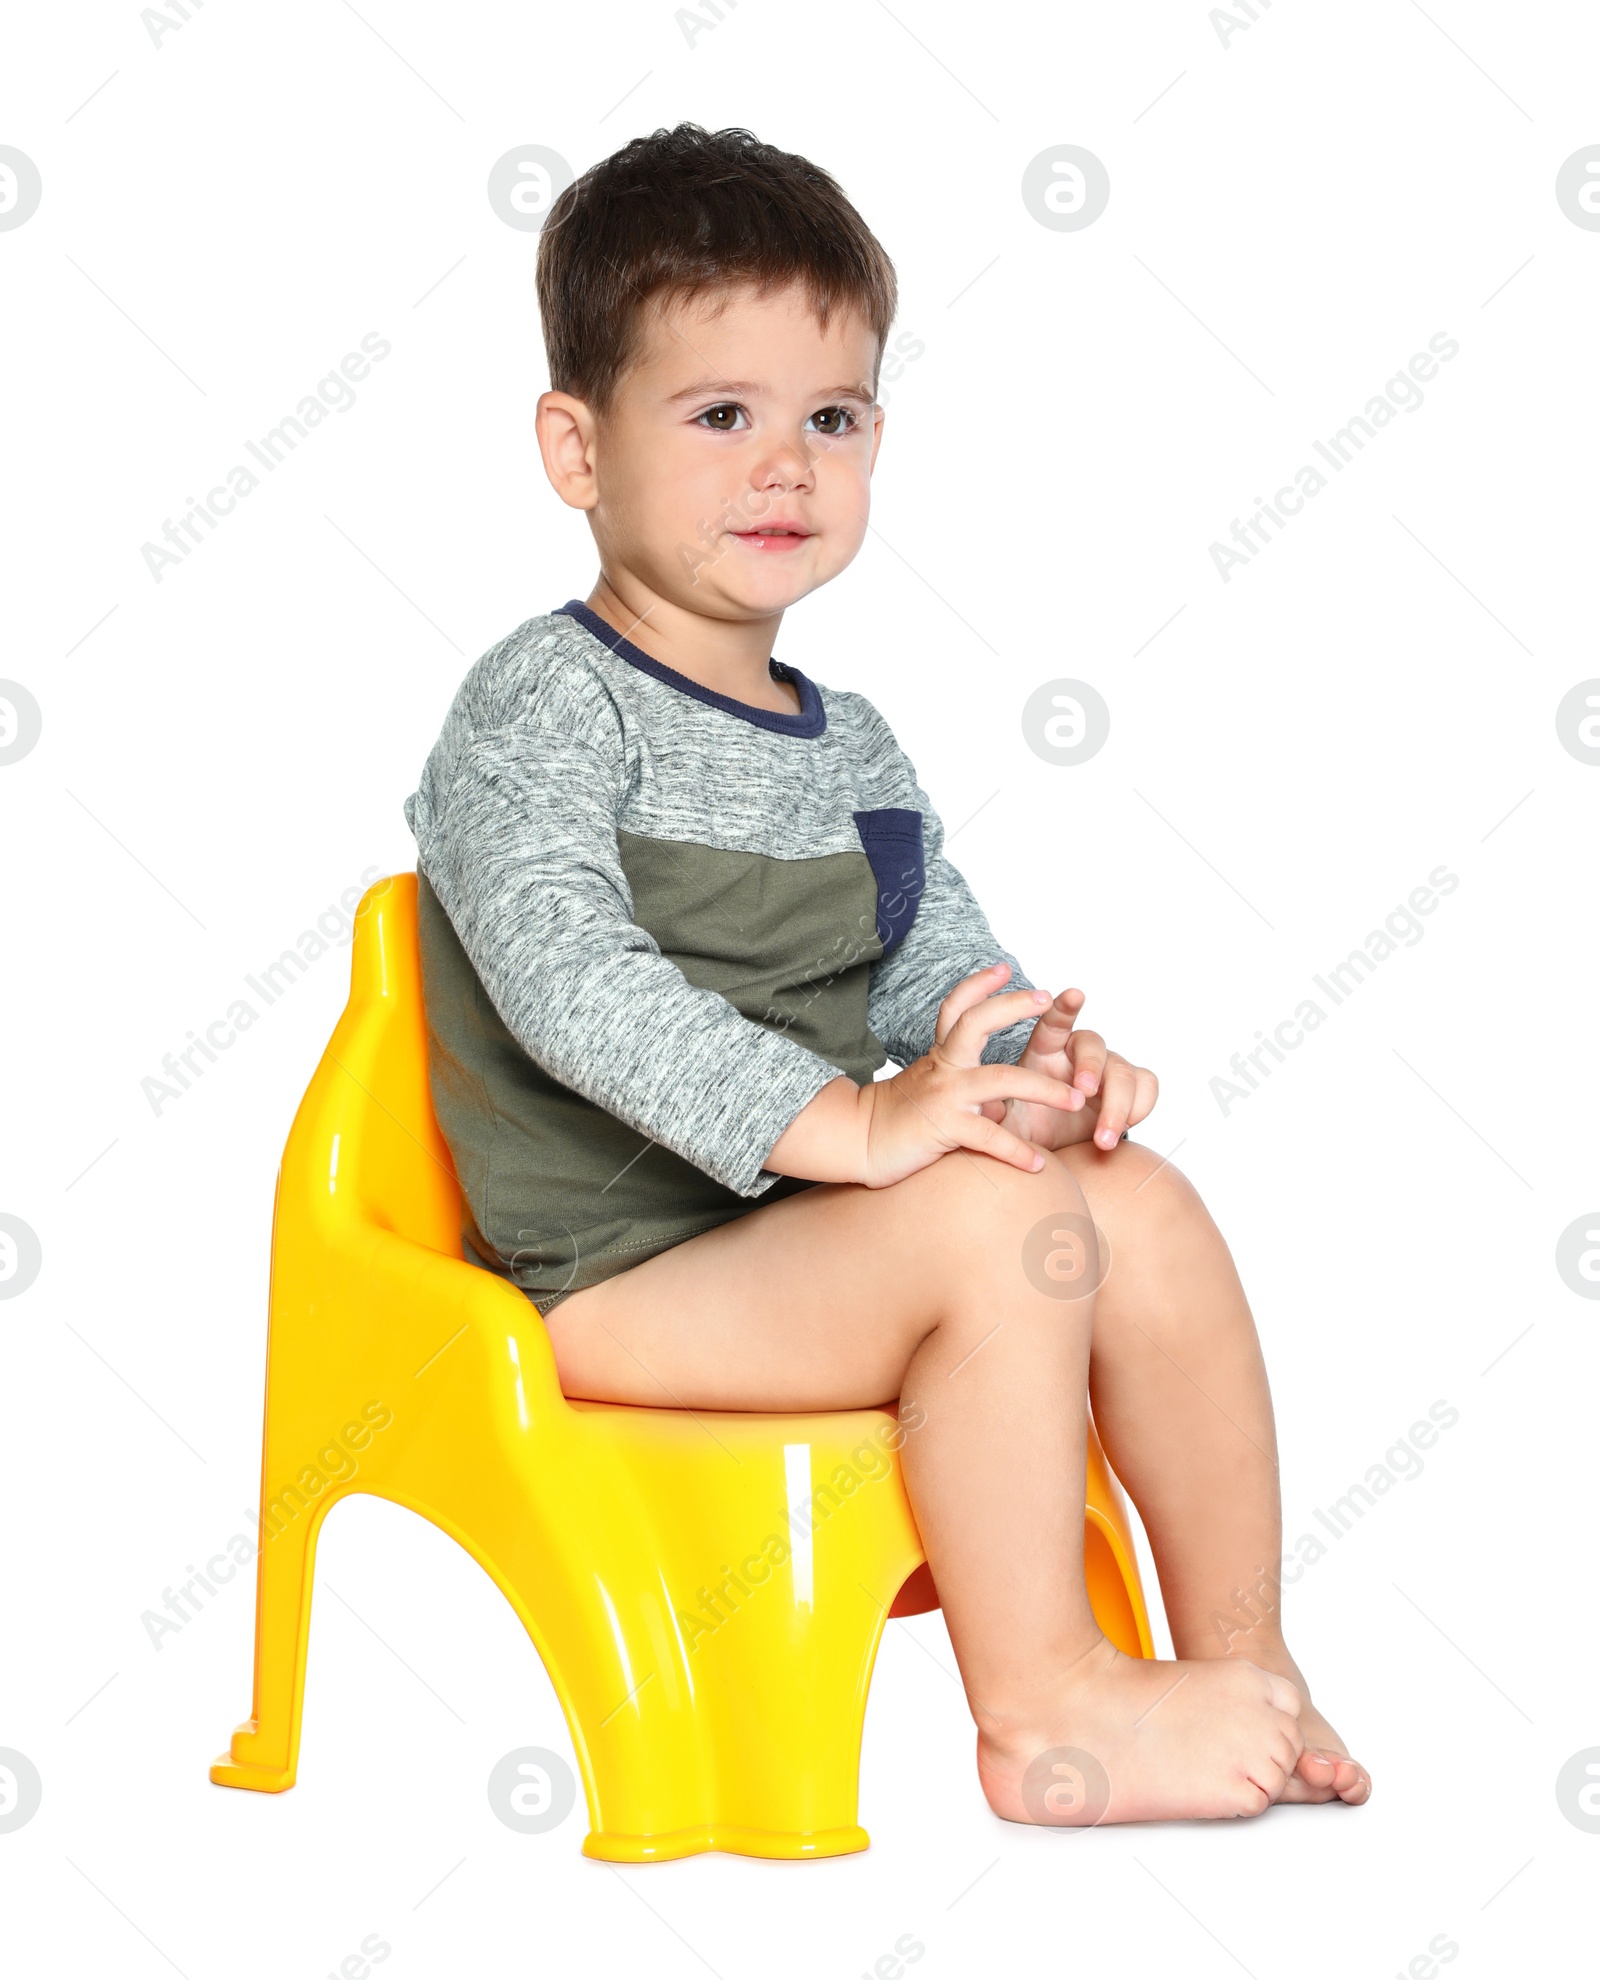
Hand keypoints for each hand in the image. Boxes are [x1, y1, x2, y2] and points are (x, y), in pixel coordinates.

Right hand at [854, 966, 1088, 1187]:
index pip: (957, 1009)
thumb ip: (960, 1087)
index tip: (1002, 968)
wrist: (857, 1142)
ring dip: (1045, 1089)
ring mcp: (945, 1096)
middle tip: (1047, 999)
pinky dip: (1017, 1151)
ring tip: (1076, 1099)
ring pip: (1001, 1080)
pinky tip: (1038, 1164)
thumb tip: (998, 1103)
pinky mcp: (944, 1128)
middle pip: (978, 1024)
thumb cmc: (896, 1118)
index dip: (978, 985)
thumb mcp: (927, 1088)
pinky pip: (989, 1137)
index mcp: (940, 1056)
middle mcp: (943, 1068)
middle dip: (1014, 1007)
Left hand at [982, 978, 1158, 1152]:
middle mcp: (1078, 1052)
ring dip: (1117, 1104)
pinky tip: (1118, 1132)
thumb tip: (986, 1108)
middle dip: (1090, 1066)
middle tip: (1084, 1091)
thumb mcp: (1007, 1121)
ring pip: (1123, 1070)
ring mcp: (1107, 1067)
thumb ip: (996, 1113)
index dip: (1064, 1008)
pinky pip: (1146, 1086)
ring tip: (1102, 1139)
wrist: (1054, 1147)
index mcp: (1045, 1049)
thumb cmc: (1028, 1124)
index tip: (1073, 995)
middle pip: (1093, 1044)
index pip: (1054, 1022)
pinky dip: (1139, 1108)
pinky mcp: (1130, 1087)